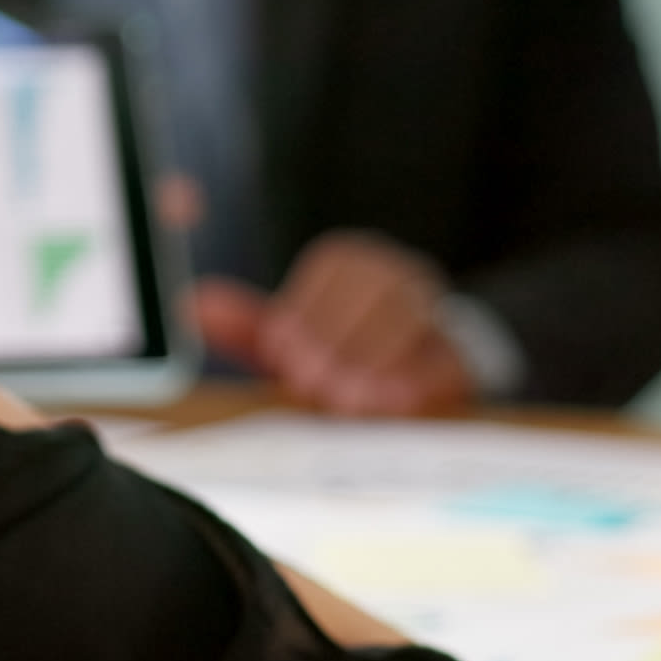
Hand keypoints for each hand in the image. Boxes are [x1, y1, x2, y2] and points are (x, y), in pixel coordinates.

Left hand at [189, 231, 475, 416]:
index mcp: (351, 260)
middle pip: (373, 291)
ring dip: (377, 359)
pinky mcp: (467, 349)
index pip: (333, 269)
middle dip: (339, 340)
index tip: (284, 354)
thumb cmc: (345, 348)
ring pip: (413, 318)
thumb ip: (247, 325)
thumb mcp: (293, 336)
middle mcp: (397, 273)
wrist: (428, 361)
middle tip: (313, 383)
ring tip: (349, 398)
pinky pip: (448, 355)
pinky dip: (421, 378)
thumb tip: (192, 306)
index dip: (307, 313)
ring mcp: (438, 307)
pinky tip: (395, 401)